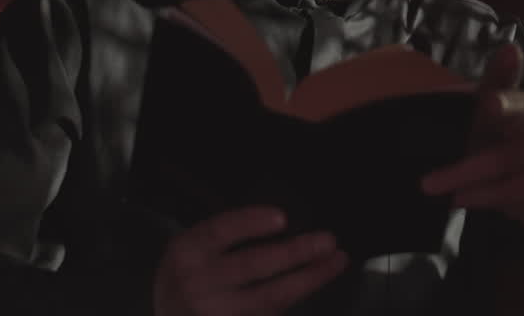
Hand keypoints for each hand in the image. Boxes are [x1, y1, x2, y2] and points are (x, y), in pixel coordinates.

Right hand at [153, 205, 347, 315]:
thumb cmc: (188, 275)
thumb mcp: (194, 247)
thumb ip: (228, 236)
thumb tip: (287, 224)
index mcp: (188, 251)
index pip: (220, 231)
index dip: (251, 223)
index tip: (282, 217)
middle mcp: (198, 283)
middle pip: (252, 265)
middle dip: (295, 253)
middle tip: (327, 241)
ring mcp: (215, 313)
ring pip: (269, 297)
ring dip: (309, 278)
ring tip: (335, 262)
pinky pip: (270, 315)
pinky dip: (295, 300)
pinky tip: (315, 282)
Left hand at [421, 43, 523, 232]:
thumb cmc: (491, 146)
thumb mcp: (473, 123)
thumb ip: (456, 103)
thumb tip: (432, 87)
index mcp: (509, 96)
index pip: (506, 77)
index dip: (506, 65)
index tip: (508, 51)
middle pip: (513, 111)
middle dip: (499, 106)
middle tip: (485, 106)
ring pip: (500, 159)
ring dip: (460, 175)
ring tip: (429, 185)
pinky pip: (510, 188)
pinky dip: (480, 196)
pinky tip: (458, 198)